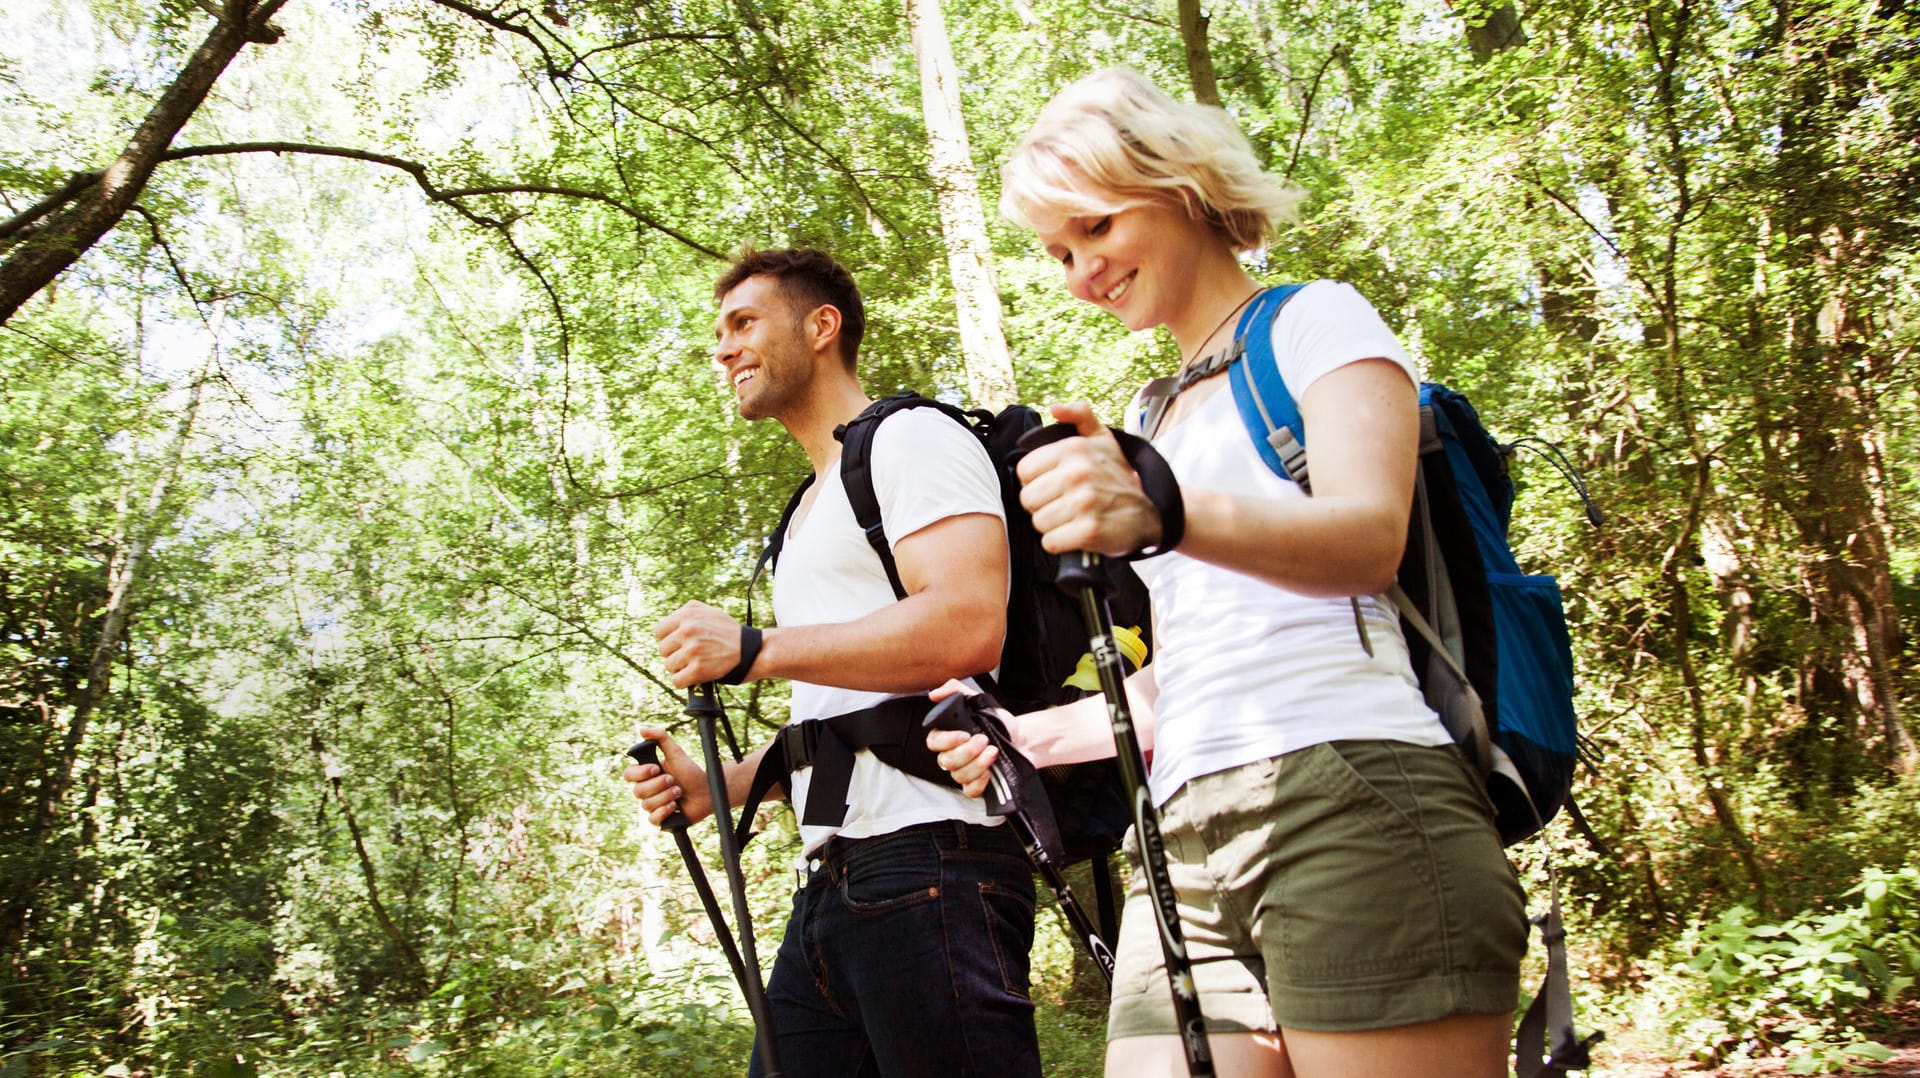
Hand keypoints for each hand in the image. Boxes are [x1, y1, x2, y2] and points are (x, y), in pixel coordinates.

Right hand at [622, 727, 712, 826]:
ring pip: (646, 805)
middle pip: (637, 791)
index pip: (628, 774)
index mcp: (646, 775)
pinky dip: (664, 811)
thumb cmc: (690, 772)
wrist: (706, 791)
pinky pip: (652, 819)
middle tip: (673, 780)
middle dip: (658, 785)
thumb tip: (641, 729)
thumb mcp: (676, 752)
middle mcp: (646, 790)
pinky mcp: (660, 819)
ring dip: (666, 796)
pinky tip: (675, 805)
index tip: (656, 768)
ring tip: (679, 791)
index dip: (640, 773)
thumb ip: (660, 738)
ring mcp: (652, 805)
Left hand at [654, 601, 747, 687]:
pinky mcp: (699, 669)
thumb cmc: (729, 631)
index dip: (668, 639)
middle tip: (689, 655)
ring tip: (694, 664)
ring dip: (680, 668)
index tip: (678, 644)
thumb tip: (667, 623)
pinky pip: (676, 681)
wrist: (751, 649)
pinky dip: (684, 681)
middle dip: (674, 654)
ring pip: (669, 666)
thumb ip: (686, 612)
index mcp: (687, 615)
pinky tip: (693, 676)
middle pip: (662, 650)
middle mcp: (688, 631)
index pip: (658, 631)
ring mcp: (693, 650)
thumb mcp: (709, 611)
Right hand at [924, 679, 1002, 800]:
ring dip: (978, 763)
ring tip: (993, 751)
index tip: (964, 734)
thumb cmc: (998, 721)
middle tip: (984, 740)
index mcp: (949, 736)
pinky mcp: (976, 784)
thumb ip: (956, 691)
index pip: (934, 742)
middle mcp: (952, 755)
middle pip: (946, 761)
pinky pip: (969, 790)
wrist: (1021, 737)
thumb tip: (935, 694)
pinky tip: (990, 771)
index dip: (947, 740)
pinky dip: (980, 782)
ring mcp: (963, 771)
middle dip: (967, 751)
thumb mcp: (978, 700)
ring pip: (959, 775)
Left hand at [1015, 401, 1162, 557]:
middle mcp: (1077, 473)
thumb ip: (1078, 415)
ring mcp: (1084, 502)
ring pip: (1038, 522)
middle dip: (1044, 505)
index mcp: (1073, 448)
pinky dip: (1061, 542)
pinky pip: (1051, 542)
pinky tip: (1077, 533)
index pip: (1024, 471)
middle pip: (1028, 499)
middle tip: (1066, 504)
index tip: (1055, 485)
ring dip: (1053, 525)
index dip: (1037, 481)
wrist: (1150, 511)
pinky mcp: (1089, 530)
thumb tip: (1055, 407)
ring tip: (1074, 517)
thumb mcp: (1102, 437)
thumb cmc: (1116, 475)